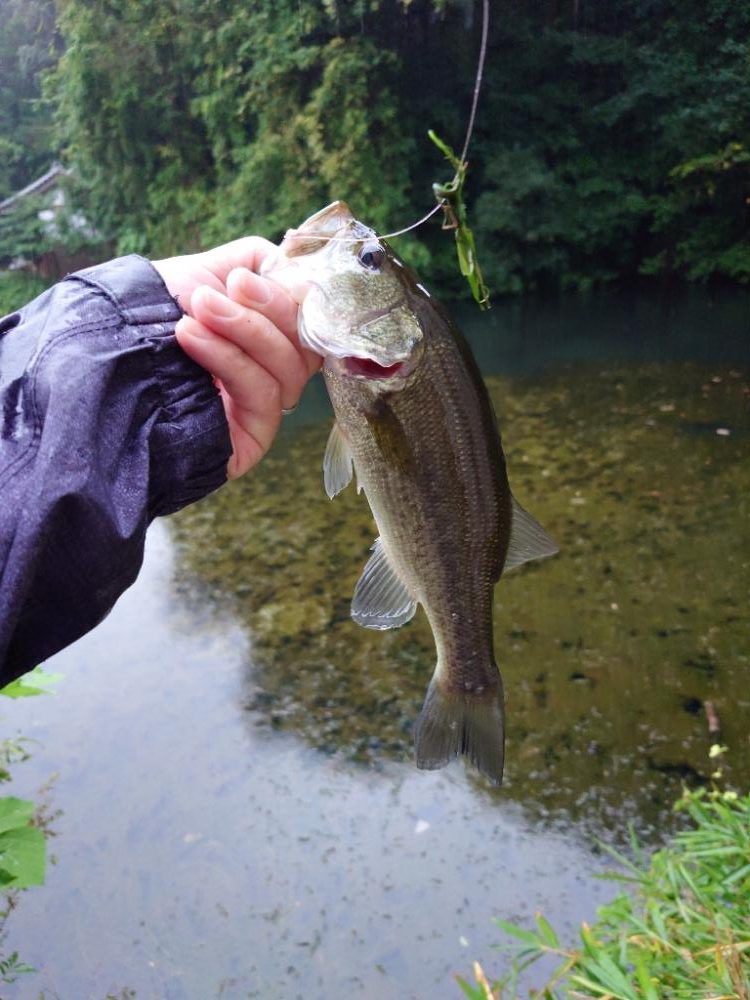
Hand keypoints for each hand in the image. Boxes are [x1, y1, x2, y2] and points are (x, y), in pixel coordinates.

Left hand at [153, 238, 319, 478]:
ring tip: (197, 312)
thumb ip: (258, 264)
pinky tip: (192, 338)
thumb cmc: (150, 316)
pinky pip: (265, 395)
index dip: (293, 296)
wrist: (100, 358)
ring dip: (245, 331)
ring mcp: (264, 407)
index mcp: (269, 335)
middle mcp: (272, 372)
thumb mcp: (204, 273)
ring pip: (290, 368)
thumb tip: (297, 270)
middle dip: (269, 309)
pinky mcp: (253, 436)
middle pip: (307, 345)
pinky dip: (231, 359)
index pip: (310, 320)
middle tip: (223, 290)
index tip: (245, 278)